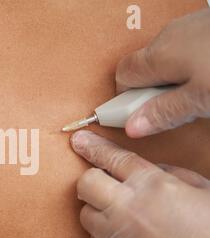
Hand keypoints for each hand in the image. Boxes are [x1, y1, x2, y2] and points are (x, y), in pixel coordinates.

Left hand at [71, 130, 209, 237]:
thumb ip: (168, 174)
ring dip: (97, 211)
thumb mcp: (199, 189)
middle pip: (87, 183)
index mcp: (152, 185)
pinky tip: (118, 237)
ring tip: (116, 215)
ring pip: (85, 215)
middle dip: (92, 180)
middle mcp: (129, 208)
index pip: (113, 158)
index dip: (93, 146)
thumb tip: (149, 170)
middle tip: (102, 185)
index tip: (80, 141)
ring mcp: (119, 235)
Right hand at [116, 9, 209, 137]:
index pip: (122, 76)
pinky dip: (193, 65)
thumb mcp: (202, 100)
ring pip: (167, 58)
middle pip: (144, 66)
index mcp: (159, 55)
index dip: (126, 99)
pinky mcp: (209, 24)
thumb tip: (133, 127)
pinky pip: (188, 49)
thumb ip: (163, 113)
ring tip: (201, 95)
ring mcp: (191, 26)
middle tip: (176, 109)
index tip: (138, 116)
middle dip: (152, 90)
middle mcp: (170, 36)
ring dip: (174, 79)